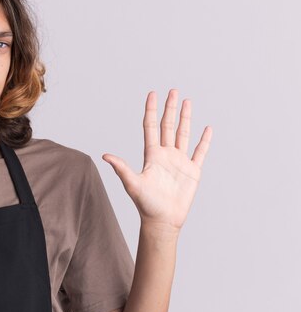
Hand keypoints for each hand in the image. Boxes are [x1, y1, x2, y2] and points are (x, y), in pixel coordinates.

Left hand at [102, 89, 212, 231]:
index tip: (152, 94)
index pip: (150, 127)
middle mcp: (165, 155)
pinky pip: (200, 152)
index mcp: (151, 155)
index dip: (151, 111)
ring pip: (183, 134)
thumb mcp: (132, 183)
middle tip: (173, 90)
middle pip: (167, 126)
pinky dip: (204, 141)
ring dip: (185, 118)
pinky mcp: (192, 172)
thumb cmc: (145, 204)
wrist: (162, 220)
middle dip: (170, 108)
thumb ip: (121, 168)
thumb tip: (105, 156)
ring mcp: (179, 162)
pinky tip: (207, 128)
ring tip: (187, 101)